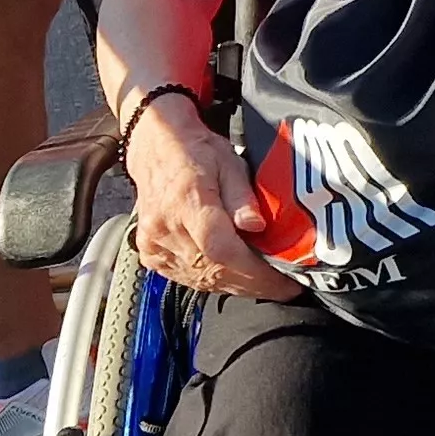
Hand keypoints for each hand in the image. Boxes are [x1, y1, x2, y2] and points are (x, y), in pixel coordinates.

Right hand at [123, 101, 301, 299]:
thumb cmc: (196, 151)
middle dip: (254, 283)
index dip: (256, 271)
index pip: (221, 249)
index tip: (283, 281)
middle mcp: (166, 227)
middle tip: (283, 286)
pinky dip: (214, 281)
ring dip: (237, 285)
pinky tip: (234, 275)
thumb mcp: (230, 161)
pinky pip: (188, 279)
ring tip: (263, 282)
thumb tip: (256, 226)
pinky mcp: (151, 255)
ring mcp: (155, 244)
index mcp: (187, 201)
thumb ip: (243, 196)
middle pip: (215, 271)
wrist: (157, 148)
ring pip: (202, 280)